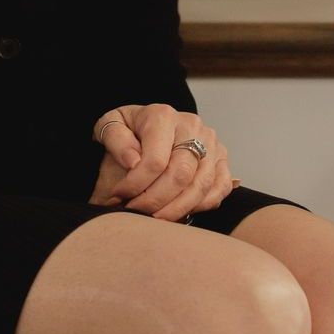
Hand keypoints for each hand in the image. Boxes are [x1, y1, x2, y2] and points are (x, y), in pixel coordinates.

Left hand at [87, 102, 233, 220]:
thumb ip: (116, 139)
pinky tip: (180, 212)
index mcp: (163, 116)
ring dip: (176, 209)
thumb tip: (133, 162)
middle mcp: (192, 125)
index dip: (137, 185)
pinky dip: (202, 205)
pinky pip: (219, 188)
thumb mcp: (111, 124)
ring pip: (201, 185)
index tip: (119, 196)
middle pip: (180, 175)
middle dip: (156, 200)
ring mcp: (211, 142)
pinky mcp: (222, 159)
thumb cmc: (129, 129)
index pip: (155, 160)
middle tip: (136, 211)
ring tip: (154, 218)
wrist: (147, 125)